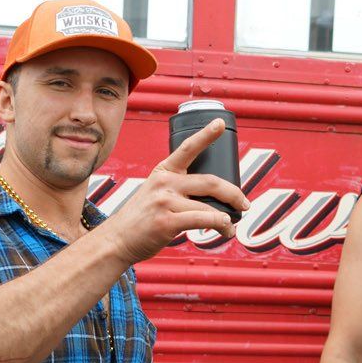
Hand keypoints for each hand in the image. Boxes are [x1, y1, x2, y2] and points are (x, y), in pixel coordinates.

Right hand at [96, 119, 249, 262]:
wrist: (117, 239)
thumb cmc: (141, 219)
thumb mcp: (155, 193)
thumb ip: (178, 189)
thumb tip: (213, 199)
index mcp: (163, 171)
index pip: (188, 148)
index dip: (206, 134)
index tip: (220, 123)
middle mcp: (165, 182)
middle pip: (210, 182)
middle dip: (233, 193)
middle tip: (245, 204)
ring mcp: (165, 201)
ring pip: (210, 206)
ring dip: (227, 218)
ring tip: (231, 227)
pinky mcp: (167, 222)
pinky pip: (204, 220)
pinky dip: (220, 225)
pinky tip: (224, 230)